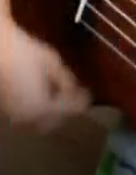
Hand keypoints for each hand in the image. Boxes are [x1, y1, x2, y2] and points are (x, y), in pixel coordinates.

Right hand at [0, 17, 90, 132]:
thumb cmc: (24, 52)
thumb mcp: (52, 62)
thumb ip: (66, 79)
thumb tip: (76, 90)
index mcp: (42, 107)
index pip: (69, 110)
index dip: (82, 101)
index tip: (89, 93)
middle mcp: (28, 117)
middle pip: (54, 122)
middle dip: (66, 111)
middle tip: (75, 96)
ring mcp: (14, 115)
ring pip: (40, 122)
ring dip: (51, 113)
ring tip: (60, 95)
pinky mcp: (6, 109)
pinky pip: (28, 116)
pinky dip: (38, 110)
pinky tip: (43, 94)